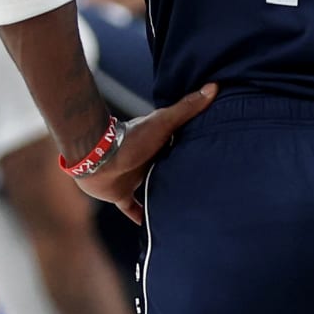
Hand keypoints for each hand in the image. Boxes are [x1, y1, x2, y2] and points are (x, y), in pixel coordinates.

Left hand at [78, 84, 218, 222]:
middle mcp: (148, 161)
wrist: (98, 157)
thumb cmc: (131, 138)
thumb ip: (187, 108)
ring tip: (184, 209)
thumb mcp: (164, 122)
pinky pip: (132, 208)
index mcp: (159, 145)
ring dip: (164, 196)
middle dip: (182, 176)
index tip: (215, 155)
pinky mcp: (121, 194)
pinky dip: (140, 217)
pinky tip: (151, 228)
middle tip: (204, 188)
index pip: (180, 148)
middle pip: (168, 170)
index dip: (195, 151)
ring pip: (153, 189)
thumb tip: (214, 86)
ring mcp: (134, 178)